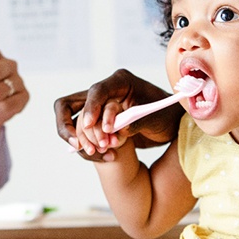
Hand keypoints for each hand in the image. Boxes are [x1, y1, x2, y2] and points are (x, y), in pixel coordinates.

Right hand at [54, 68, 183, 160]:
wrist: (169, 126)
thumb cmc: (166, 116)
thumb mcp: (156, 118)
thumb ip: (138, 122)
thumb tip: (119, 130)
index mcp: (120, 82)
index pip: (96, 91)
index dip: (90, 108)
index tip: (89, 125)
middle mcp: (105, 93)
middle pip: (69, 104)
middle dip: (71, 126)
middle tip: (81, 145)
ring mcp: (98, 108)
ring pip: (72, 122)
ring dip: (83, 140)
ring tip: (103, 152)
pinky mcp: (96, 123)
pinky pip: (82, 136)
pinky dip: (89, 148)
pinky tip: (108, 156)